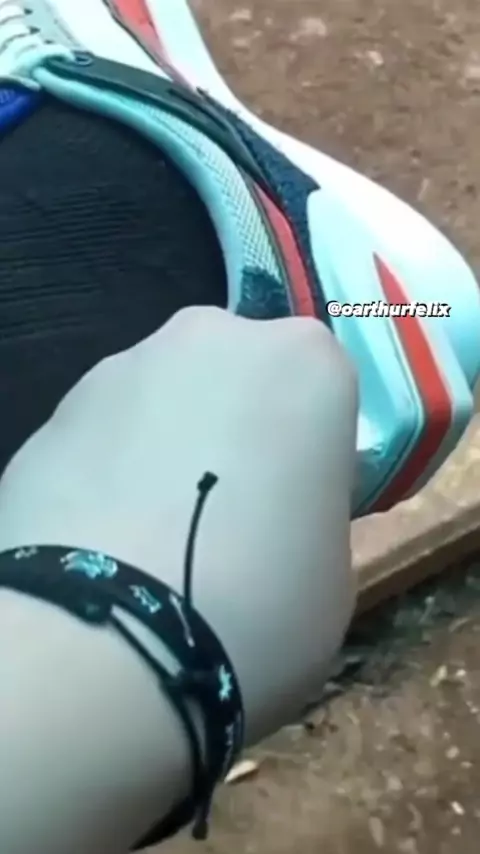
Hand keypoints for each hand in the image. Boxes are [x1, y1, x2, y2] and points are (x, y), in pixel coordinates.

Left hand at [0, 306, 357, 741]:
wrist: (112, 636)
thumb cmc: (260, 604)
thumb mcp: (331, 567)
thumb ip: (307, 507)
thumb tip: (271, 509)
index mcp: (304, 364)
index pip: (320, 392)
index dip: (309, 452)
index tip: (295, 506)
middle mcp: (213, 340)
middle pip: (236, 378)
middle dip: (234, 431)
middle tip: (227, 516)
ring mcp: (124, 366)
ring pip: (164, 401)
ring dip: (167, 449)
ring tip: (152, 538)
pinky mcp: (54, 409)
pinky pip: (103, 435)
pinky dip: (109, 473)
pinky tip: (104, 541)